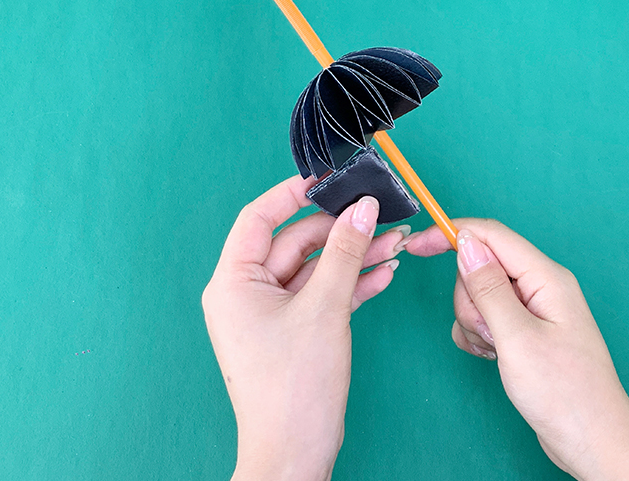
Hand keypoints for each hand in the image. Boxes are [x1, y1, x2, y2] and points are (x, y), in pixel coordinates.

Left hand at [202, 175, 408, 480]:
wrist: (296, 451)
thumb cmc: (294, 387)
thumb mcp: (324, 308)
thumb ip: (346, 253)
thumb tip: (363, 209)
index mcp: (233, 282)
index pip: (259, 217)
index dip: (293, 193)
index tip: (329, 178)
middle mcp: (247, 293)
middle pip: (296, 242)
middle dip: (342, 231)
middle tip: (380, 215)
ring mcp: (272, 313)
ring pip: (316, 268)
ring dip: (354, 256)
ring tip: (395, 242)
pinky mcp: (295, 330)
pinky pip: (323, 294)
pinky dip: (352, 283)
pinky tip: (384, 272)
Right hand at [404, 219, 628, 479]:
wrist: (590, 439)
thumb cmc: (564, 392)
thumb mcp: (517, 337)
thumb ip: (488, 287)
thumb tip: (466, 242)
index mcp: (546, 277)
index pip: (491, 235)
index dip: (451, 234)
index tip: (416, 245)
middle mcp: (540, 287)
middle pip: (482, 266)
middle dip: (470, 298)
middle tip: (489, 332)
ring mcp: (533, 310)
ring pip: (480, 295)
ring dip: (474, 322)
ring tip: (497, 351)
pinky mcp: (525, 332)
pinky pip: (485, 319)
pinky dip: (479, 337)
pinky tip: (492, 358)